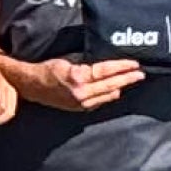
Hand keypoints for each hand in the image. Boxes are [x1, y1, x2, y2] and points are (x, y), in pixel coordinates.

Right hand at [14, 55, 144, 113]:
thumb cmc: (47, 70)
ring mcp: (80, 102)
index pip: (105, 71)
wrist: (31, 85)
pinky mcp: (79, 108)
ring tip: (131, 81)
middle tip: (140, 74)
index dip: (121, 67)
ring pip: (107, 95)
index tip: (134, 64)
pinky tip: (114, 90)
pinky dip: (108, 95)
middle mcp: (81, 92)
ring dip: (120, 87)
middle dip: (127, 78)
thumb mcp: (66, 61)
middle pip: (110, 84)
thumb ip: (86, 65)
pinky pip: (99, 102)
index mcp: (77, 78)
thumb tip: (106, 66)